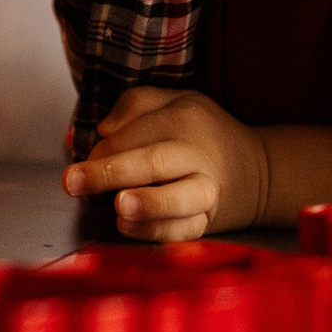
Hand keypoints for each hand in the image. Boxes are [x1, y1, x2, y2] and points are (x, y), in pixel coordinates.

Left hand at [62, 86, 270, 240]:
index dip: (101, 150)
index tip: (76, 166)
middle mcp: (196, 154)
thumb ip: (136, 104)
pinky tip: (127, 227)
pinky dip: (158, 231)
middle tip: (72, 182)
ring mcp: (207, 190)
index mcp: (183, 118)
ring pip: (179, 198)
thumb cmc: (202, 133)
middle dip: (110, 172)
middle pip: (153, 161)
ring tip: (120, 206)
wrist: (259, 171)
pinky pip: (185, 230)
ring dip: (149, 204)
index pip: (134, 132)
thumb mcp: (177, 101)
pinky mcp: (210, 220)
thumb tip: (102, 130)